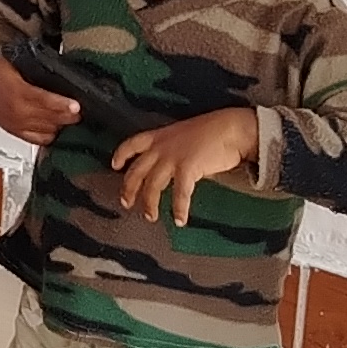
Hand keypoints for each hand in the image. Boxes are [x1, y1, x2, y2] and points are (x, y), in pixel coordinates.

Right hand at [0, 53, 80, 147]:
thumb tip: (62, 71)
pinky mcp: (17, 133)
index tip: (77, 106)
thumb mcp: (15, 63)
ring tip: (74, 119)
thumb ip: (37, 69)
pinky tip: (59, 128)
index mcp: (15, 91)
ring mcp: (17, 125)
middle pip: (48, 118)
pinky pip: (38, 140)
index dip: (61, 105)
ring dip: (61, 126)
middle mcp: (16, 112)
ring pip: (46, 131)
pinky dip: (51, 135)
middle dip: (67, 117)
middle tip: (82, 112)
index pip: (43, 101)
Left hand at [106, 107, 260, 225]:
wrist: (231, 128)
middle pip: (137, 170)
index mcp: (159, 136)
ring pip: (152, 185)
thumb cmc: (213, 131)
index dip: (121, 154)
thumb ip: (174, 151)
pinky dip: (179, 209)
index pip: (132, 143)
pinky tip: (180, 220)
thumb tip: (172, 170)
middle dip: (129, 189)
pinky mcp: (187, 168)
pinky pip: (179, 194)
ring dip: (150, 204)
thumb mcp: (185, 136)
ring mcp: (172, 157)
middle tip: (126, 203)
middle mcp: (161, 147)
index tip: (115, 165)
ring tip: (151, 217)